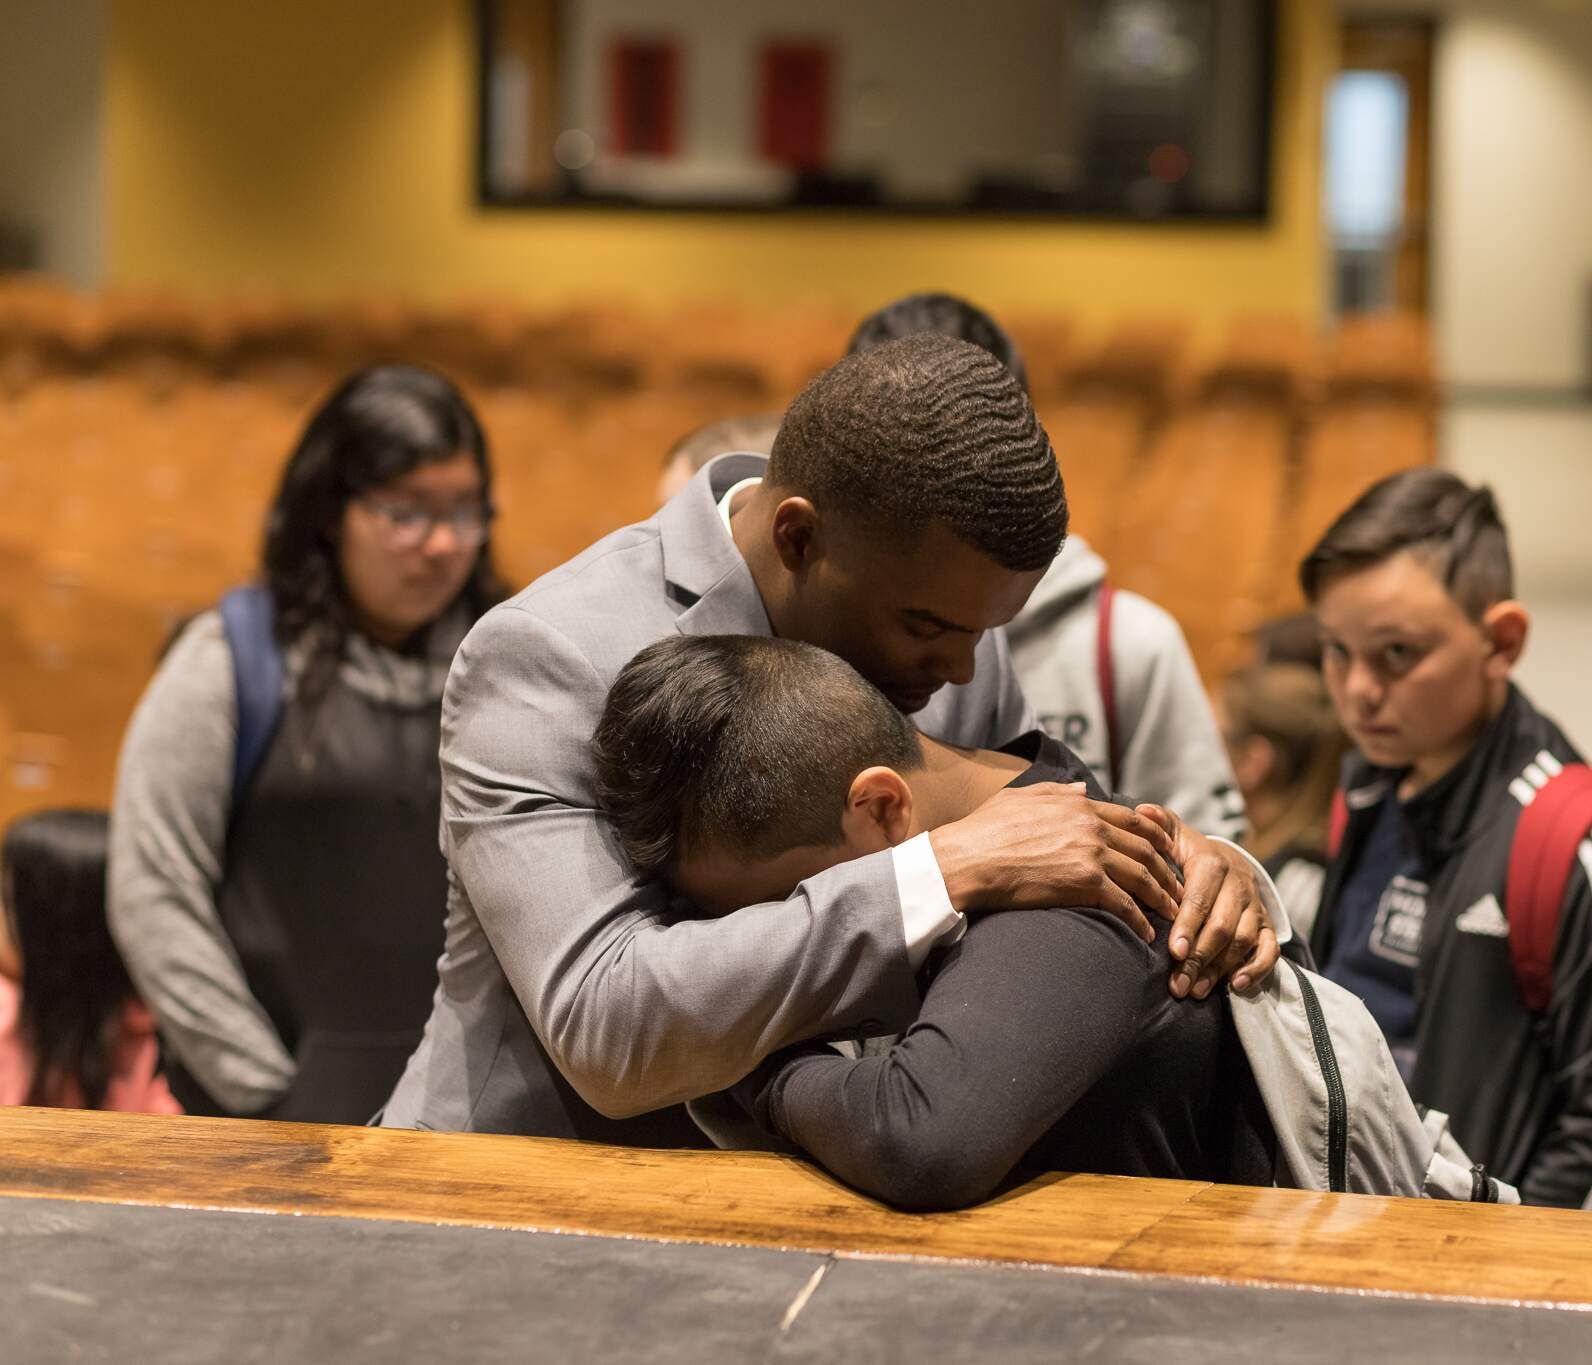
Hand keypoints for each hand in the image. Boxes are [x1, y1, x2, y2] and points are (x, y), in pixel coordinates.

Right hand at [929, 782, 1182, 943]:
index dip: (1155, 836)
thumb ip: (1057, 791)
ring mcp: (1091, 854)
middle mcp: (1092, 827)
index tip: (1167, 852)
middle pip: (1145, 849)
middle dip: (1167, 870)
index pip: (1131, 819)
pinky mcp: (1085, 883)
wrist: (968, 859)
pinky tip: (1144, 932)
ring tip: (1172, 913)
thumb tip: (1083, 789)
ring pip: (1142, 876)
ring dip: (1162, 896)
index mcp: (1078, 805)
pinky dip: (1139, 919)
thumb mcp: (1020, 797)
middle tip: (1178, 887)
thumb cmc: (985, 829)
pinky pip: (1124, 903)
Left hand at [1135, 804, 1279, 998]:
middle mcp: (1239, 886)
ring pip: (1242, 941)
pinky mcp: (1266, 925)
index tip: (1172, 950)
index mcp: (1213, 864)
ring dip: (1219, 968)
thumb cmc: (1191, 854)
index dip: (1187, 924)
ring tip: (1195, 990)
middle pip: (1222, 926)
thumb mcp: (1175, 835)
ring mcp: (1254, 907)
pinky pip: (1269, 950)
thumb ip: (1159, 824)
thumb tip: (1141, 811)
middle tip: (1177, 983)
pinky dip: (1256, 969)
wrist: (1228, 861)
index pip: (1201, 898)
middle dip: (1198, 956)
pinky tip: (1235, 986)